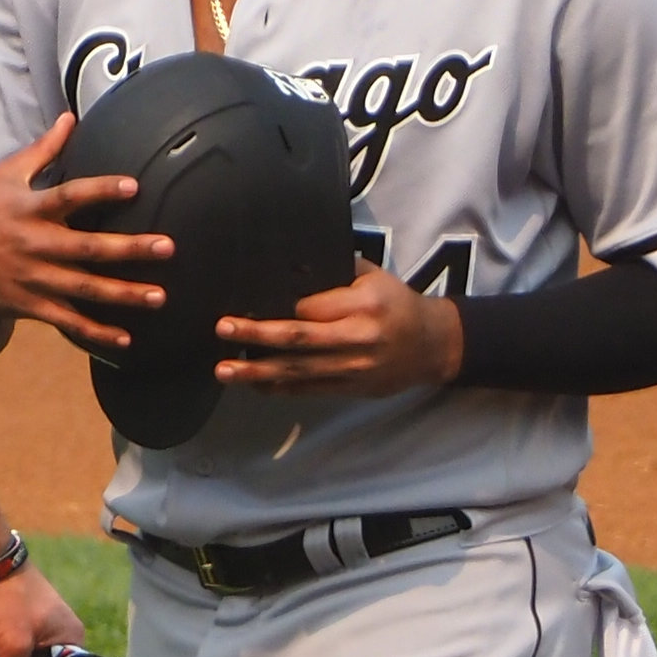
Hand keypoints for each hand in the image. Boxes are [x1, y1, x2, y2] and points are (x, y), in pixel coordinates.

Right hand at [0, 116, 171, 353]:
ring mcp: (33, 279)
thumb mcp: (4, 176)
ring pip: (83, 289)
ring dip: (122, 295)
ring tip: (159, 296)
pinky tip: (126, 339)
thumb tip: (70, 117)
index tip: (134, 186)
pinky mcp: (31, 306)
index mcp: (29, 209)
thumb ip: (42, 151)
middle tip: (167, 247)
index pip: (69, 196)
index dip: (101, 191)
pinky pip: (68, 322)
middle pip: (85, 248)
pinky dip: (95, 333)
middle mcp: (34, 244)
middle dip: (127, 249)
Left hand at [213, 260, 459, 395]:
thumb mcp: (376, 278)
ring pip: (298, 371)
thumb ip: (337, 272)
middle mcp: (358, 338)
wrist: (433, 346)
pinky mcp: (350, 388)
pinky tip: (254, 385)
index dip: (277, 308)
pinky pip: (308, 390)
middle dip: (256, 336)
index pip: (311, 307)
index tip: (244, 305)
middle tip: (223, 330)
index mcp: (363, 305)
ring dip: (258, 372)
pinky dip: (279, 388)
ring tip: (225, 370)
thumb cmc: (398, 305)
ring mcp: (353, 368)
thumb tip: (292, 266)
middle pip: (299, 339)